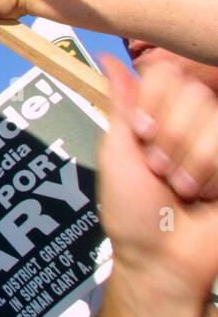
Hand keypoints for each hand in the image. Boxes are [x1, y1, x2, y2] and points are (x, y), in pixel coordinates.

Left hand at [97, 54, 217, 306]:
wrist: (164, 258)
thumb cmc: (132, 212)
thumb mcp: (116, 153)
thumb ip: (122, 104)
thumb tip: (109, 58)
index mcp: (160, 113)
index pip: (168, 72)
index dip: (154, 105)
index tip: (141, 134)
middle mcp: (195, 121)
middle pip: (195, 94)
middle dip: (170, 140)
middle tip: (161, 170)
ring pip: (216, 122)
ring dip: (193, 163)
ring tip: (183, 187)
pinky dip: (214, 175)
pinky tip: (207, 194)